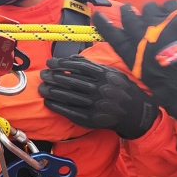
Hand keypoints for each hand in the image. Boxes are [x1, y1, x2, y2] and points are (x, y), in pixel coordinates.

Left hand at [39, 56, 158, 138]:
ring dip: (52, 91)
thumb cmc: (120, 89)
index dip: (62, 63)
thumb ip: (93, 65)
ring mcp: (95, 105)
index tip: (50, 62)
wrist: (135, 113)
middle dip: (53, 76)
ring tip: (41, 87)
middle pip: (71, 81)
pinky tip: (48, 101)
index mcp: (105, 76)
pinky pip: (70, 111)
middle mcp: (100, 90)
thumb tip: (72, 58)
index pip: (79, 67)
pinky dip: (57, 106)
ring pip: (68, 96)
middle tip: (43, 74)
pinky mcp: (91, 119)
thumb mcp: (112, 73)